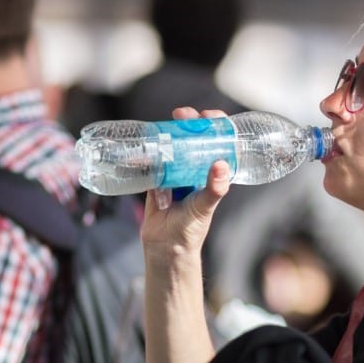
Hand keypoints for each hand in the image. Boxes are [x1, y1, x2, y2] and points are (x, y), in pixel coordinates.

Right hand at [141, 106, 232, 264]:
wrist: (164, 247)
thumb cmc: (191, 229)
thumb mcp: (205, 207)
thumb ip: (214, 189)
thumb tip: (221, 165)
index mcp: (210, 175)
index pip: (218, 144)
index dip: (215, 126)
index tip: (209, 116)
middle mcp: (194, 171)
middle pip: (193, 139)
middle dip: (188, 123)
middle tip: (182, 114)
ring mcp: (174, 175)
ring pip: (171, 147)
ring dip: (166, 134)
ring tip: (162, 125)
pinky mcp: (155, 181)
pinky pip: (151, 162)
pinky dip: (146, 153)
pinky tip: (142, 144)